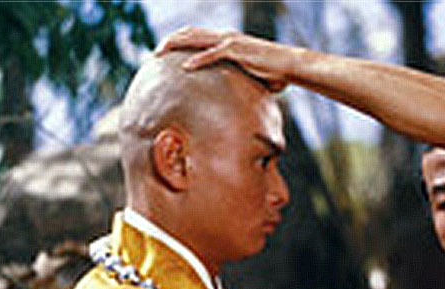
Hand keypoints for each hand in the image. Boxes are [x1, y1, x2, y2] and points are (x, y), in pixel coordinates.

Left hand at [155, 27, 295, 90]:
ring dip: (176, 45)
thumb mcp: (250, 76)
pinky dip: (198, 60)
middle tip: (154, 54)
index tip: (165, 53)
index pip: (196, 35)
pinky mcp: (237, 50)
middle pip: (190, 33)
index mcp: (226, 40)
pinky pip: (212, 54)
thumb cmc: (273, 72)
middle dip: (170, 41)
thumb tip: (231, 99)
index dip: (179, 40)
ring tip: (161, 54)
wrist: (290, 65)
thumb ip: (237, 81)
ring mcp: (230, 41)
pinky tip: (185, 68)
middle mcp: (225, 36)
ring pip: (196, 39)